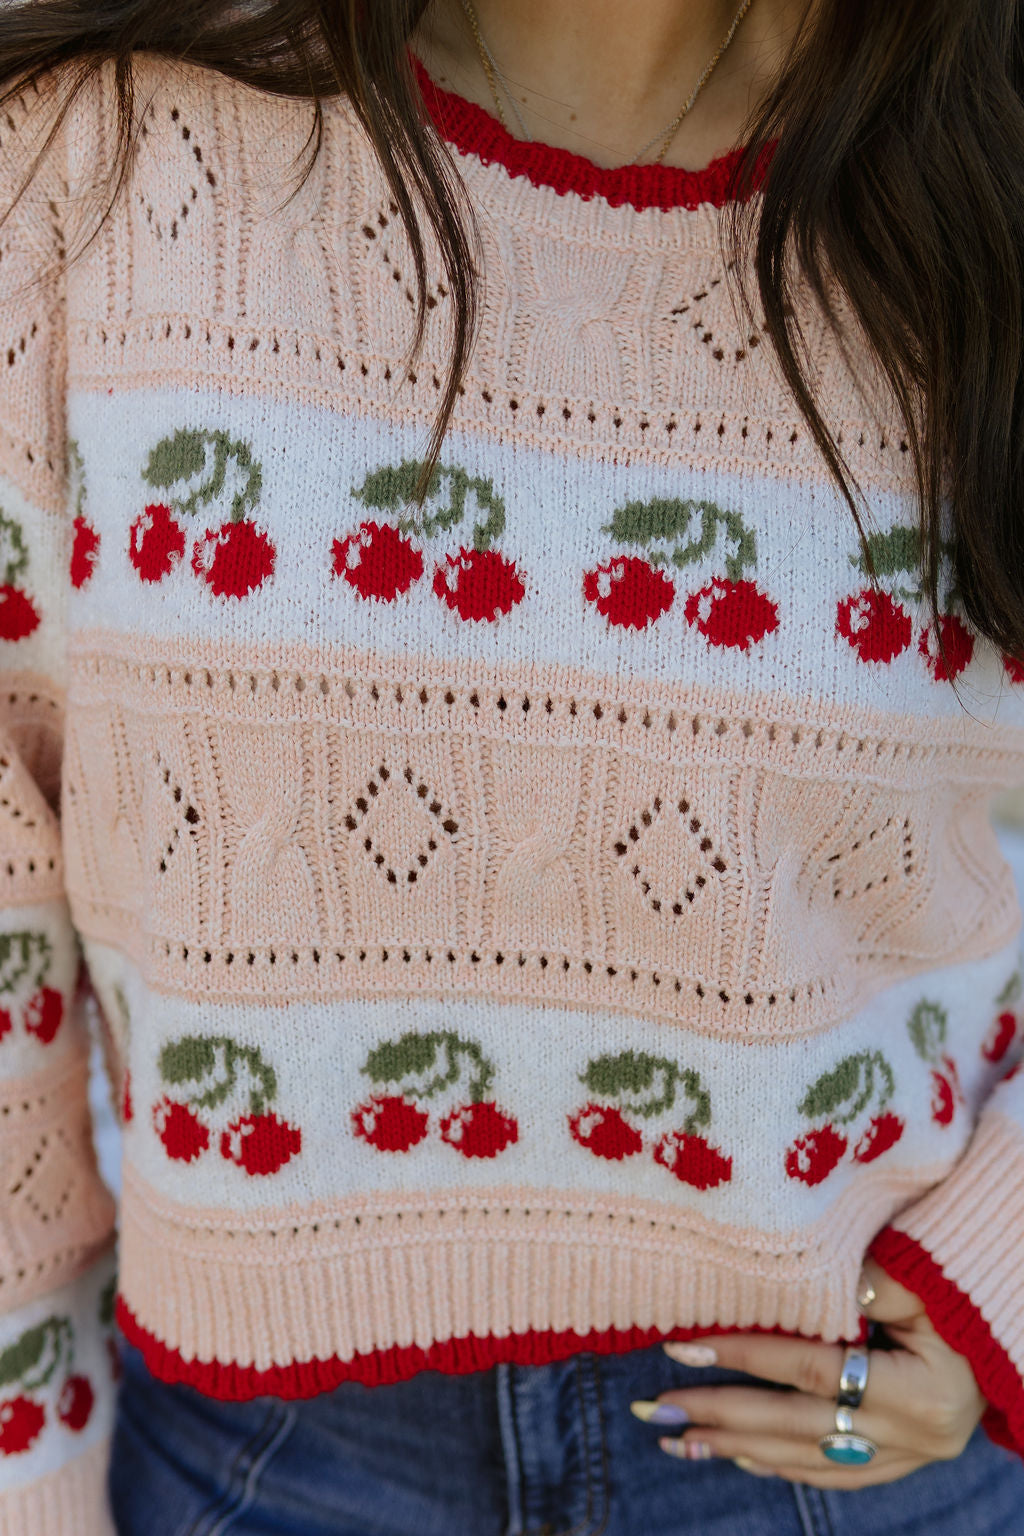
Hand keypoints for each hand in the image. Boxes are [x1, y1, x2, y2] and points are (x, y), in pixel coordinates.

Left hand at [637, 1260, 986, 1487]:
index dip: (744, 1355)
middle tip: (656, 1406)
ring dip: (738, 1446)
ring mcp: (910, 1456)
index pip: (810, 1371)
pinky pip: (831, 1473)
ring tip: (677, 1434)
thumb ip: (860, 1282)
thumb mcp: (918, 1276)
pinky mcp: (903, 1461)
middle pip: (797, 1427)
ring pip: (808, 1459)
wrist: (1009, 1318)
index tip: (681, 1347)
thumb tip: (783, 1280)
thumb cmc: (958, 1282)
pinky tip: (735, 1453)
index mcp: (921, 1391)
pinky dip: (780, 1463)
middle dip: (721, 1416)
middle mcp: (916, 1437)